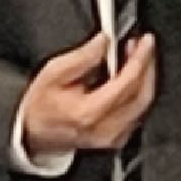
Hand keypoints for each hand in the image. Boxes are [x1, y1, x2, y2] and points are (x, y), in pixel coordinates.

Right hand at [13, 30, 158, 160]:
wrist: (33, 134)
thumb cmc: (40, 107)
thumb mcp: (53, 73)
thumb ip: (83, 56)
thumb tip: (104, 41)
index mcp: (89, 113)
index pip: (127, 83)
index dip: (140, 59)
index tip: (146, 42)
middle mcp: (105, 129)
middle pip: (142, 94)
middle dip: (147, 66)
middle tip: (143, 46)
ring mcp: (113, 137)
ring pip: (143, 104)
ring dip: (144, 78)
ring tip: (136, 57)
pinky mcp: (116, 139)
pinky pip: (137, 112)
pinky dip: (138, 92)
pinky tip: (130, 77)